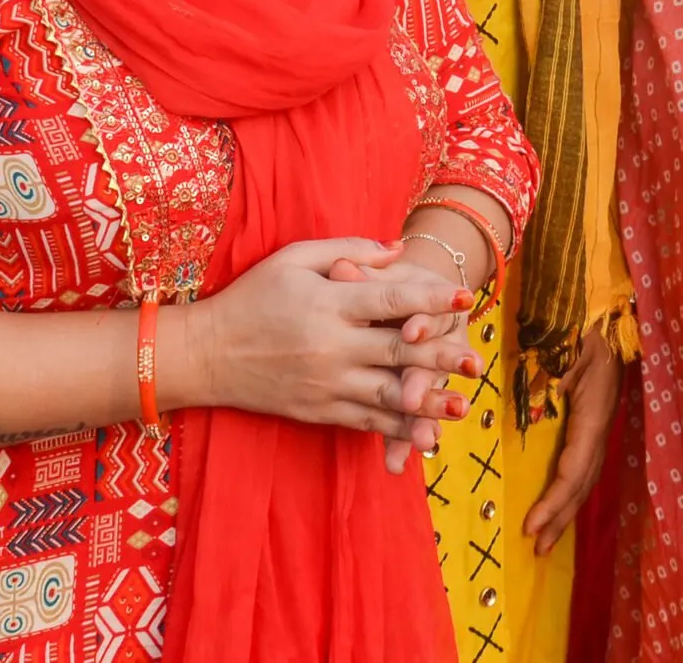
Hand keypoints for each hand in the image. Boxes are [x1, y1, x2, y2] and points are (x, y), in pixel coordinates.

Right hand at [171, 238, 478, 453]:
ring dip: (429, 401)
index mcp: (328, 303)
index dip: (429, 299)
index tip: (462, 298)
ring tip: (465, 406)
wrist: (205, 354)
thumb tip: (399, 251)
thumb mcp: (293, 259)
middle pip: (397, 351)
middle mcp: (330, 347)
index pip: (389, 301)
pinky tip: (425, 433)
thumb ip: (348, 252)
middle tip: (477, 360)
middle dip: (441, 356)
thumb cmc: (251, 297)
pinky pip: (365, 421)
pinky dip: (396, 428)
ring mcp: (325, 384)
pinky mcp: (318, 411)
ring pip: (388, 395)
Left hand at [524, 325, 622, 555]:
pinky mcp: (595, 414)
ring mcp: (601, 419)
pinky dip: (570, 486)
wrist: (608, 299)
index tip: (530, 526)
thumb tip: (539, 404)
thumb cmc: (582, 315)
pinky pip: (584, 460)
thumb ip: (551, 373)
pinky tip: (559, 499)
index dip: (555, 502)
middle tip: (536, 548)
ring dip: (566, 508)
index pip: (575, 468)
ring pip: (586, 474)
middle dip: (560, 517)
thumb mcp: (563, 342)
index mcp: (594, 410)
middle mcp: (601, 421)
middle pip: (583, 481)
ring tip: (545, 538)